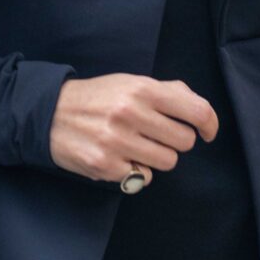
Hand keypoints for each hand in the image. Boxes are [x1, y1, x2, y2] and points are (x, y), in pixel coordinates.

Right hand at [48, 74, 218, 184]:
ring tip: (138, 145)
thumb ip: (169, 91)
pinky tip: (121, 157)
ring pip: (168, 162)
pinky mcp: (106, 166)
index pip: (197, 111)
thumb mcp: (131, 83)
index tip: (208, 133)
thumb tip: (201, 110)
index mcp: (142, 89)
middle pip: (184, 141)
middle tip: (157, 134)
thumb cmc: (98, 97)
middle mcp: (131, 114)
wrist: (49, 113)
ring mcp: (118, 142)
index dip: (210, 125)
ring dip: (158, 157)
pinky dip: (138, 170)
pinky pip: (145, 177)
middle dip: (175, 140)